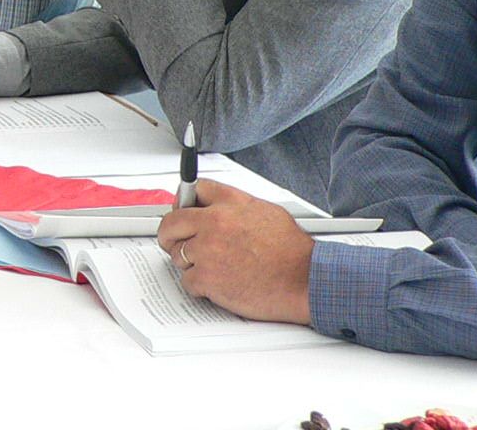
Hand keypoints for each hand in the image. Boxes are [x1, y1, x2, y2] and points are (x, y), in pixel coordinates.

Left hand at [156, 180, 312, 323]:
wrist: (305, 280)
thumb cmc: (292, 251)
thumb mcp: (265, 210)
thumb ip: (235, 205)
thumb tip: (217, 205)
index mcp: (228, 203)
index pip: (192, 191)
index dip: (183, 201)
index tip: (180, 208)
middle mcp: (213, 223)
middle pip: (171, 223)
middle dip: (171, 233)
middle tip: (174, 241)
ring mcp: (207, 251)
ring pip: (177, 255)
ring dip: (188, 262)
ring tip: (210, 266)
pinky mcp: (207, 279)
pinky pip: (187, 281)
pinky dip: (198, 285)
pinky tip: (215, 283)